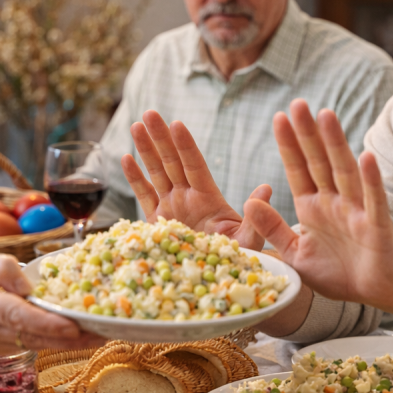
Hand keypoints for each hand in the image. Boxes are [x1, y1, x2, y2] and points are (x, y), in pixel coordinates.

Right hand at [0, 252, 106, 352]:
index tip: (72, 326)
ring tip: (103, 333)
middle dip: (72, 337)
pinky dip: (58, 342)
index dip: (46, 324)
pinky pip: (33, 346)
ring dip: (71, 343)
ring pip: (38, 345)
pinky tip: (81, 334)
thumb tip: (28, 285)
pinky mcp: (2, 350)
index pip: (17, 316)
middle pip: (35, 336)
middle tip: (105, 331)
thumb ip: (2, 268)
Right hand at [121, 110, 270, 249]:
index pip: (194, 165)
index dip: (186, 146)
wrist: (216, 279)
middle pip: (172, 162)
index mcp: (208, 198)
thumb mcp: (248, 240)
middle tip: (151, 113)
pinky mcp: (156, 223)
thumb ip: (254, 217)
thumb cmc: (236, 259)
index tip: (177, 124)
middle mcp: (187, 198)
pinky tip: (125, 158)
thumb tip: (266, 188)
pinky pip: (143, 196)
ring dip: (146, 149)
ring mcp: (171, 208)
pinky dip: (134, 178)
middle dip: (161, 137)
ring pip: (156, 173)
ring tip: (136, 125)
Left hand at [243, 99, 392, 310]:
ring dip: (335, 144)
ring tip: (326, 115)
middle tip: (297, 103)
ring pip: (344, 172)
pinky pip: (373, 201)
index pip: (298, 169)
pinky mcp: (376, 227)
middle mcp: (334, 202)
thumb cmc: (335, 271)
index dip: (289, 144)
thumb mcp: (294, 252)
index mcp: (312, 206)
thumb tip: (248, 202)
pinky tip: (367, 157)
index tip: (279, 117)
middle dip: (308, 134)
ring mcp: (356, 211)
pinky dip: (371, 180)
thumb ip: (272, 228)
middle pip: (319, 161)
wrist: (374, 293)